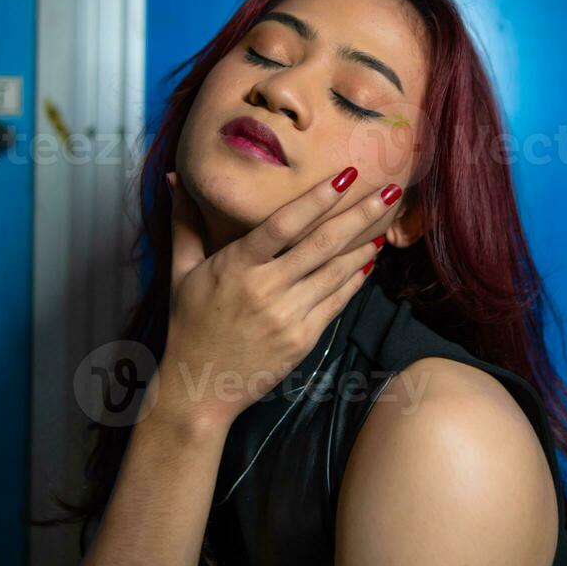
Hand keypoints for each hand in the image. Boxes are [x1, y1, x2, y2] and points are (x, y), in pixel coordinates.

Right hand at [153, 167, 397, 432]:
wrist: (199, 390)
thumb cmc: (188, 325)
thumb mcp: (180, 272)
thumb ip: (184, 223)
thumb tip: (177, 177)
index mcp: (235, 267)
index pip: (283, 224)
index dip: (316, 199)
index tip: (345, 176)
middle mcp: (265, 289)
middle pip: (321, 244)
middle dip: (359, 215)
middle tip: (390, 190)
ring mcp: (288, 316)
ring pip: (336, 272)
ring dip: (364, 245)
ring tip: (385, 221)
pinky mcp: (303, 339)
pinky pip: (337, 301)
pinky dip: (355, 278)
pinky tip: (369, 260)